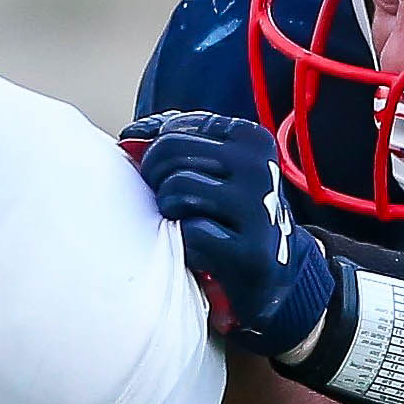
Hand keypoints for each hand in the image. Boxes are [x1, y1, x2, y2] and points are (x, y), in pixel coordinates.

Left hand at [118, 110, 339, 360]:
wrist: (272, 275)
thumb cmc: (229, 215)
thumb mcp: (215, 169)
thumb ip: (175, 142)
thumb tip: (131, 135)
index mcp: (251, 139)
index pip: (174, 128)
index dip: (152, 153)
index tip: (162, 177)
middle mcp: (259, 167)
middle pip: (169, 150)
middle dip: (155, 178)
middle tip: (169, 204)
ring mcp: (259, 208)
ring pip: (177, 188)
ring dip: (170, 212)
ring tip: (188, 225)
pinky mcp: (251, 251)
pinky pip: (191, 233)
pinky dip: (187, 245)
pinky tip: (204, 252)